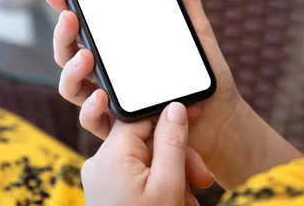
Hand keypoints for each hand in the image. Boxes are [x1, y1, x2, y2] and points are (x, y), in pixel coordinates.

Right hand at [44, 0, 242, 186]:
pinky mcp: (119, 126)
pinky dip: (90, 109)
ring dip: (70, 70)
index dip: (65, 8)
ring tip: (85, 56)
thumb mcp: (196, 31)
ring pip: (71, 87)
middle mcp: (108, 74)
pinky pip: (93, 120)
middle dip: (62, 35)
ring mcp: (110, 100)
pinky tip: (101, 96)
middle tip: (70, 18)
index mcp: (119, 49)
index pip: (84, 27)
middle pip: (68, 54)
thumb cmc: (205, 75)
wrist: (222, 119)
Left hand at [82, 102, 198, 205]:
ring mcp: (102, 178)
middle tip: (203, 178)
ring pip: (144, 159)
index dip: (170, 116)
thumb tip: (174, 106)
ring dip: (173, 173)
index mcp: (111, 155)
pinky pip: (136, 175)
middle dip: (177, 155)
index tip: (197, 116)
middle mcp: (100, 162)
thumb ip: (172, 142)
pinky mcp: (107, 192)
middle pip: (145, 140)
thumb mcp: (168, 185)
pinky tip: (177, 201)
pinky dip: (158, 183)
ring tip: (192, 200)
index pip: (141, 116)